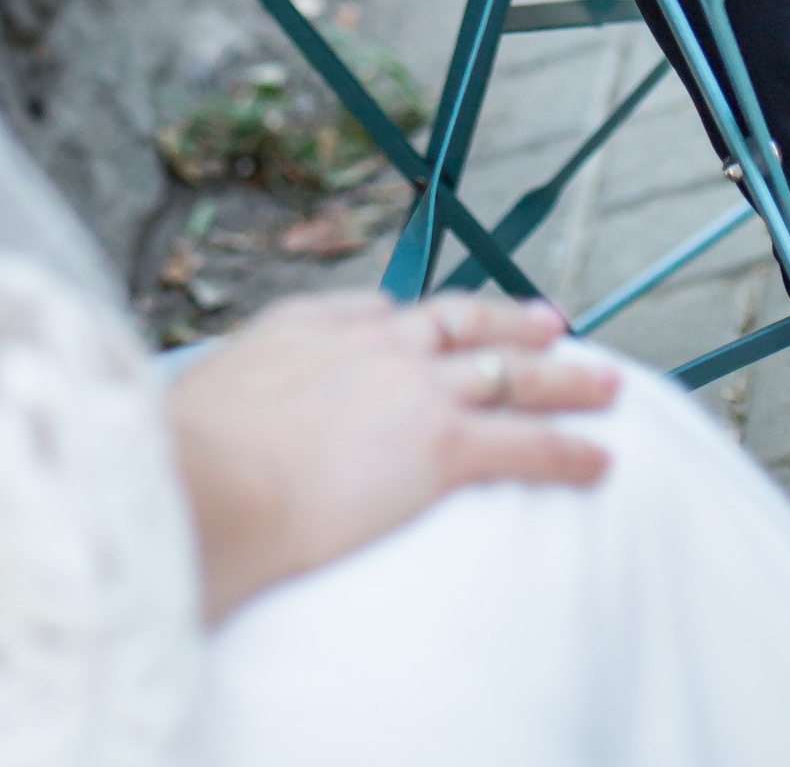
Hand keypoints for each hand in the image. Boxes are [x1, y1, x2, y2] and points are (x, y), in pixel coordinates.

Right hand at [166, 291, 617, 620]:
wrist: (210, 480)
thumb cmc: (185, 460)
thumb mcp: (200, 402)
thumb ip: (229, 402)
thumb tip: (209, 430)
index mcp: (310, 324)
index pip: (380, 309)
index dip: (421, 319)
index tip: (442, 325)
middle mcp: (371, 342)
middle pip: (459, 323)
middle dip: (509, 322)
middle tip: (550, 323)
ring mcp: (412, 389)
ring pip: (508, 372)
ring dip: (563, 377)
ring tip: (604, 381)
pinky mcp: (442, 445)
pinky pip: (523, 444)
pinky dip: (568, 449)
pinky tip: (599, 459)